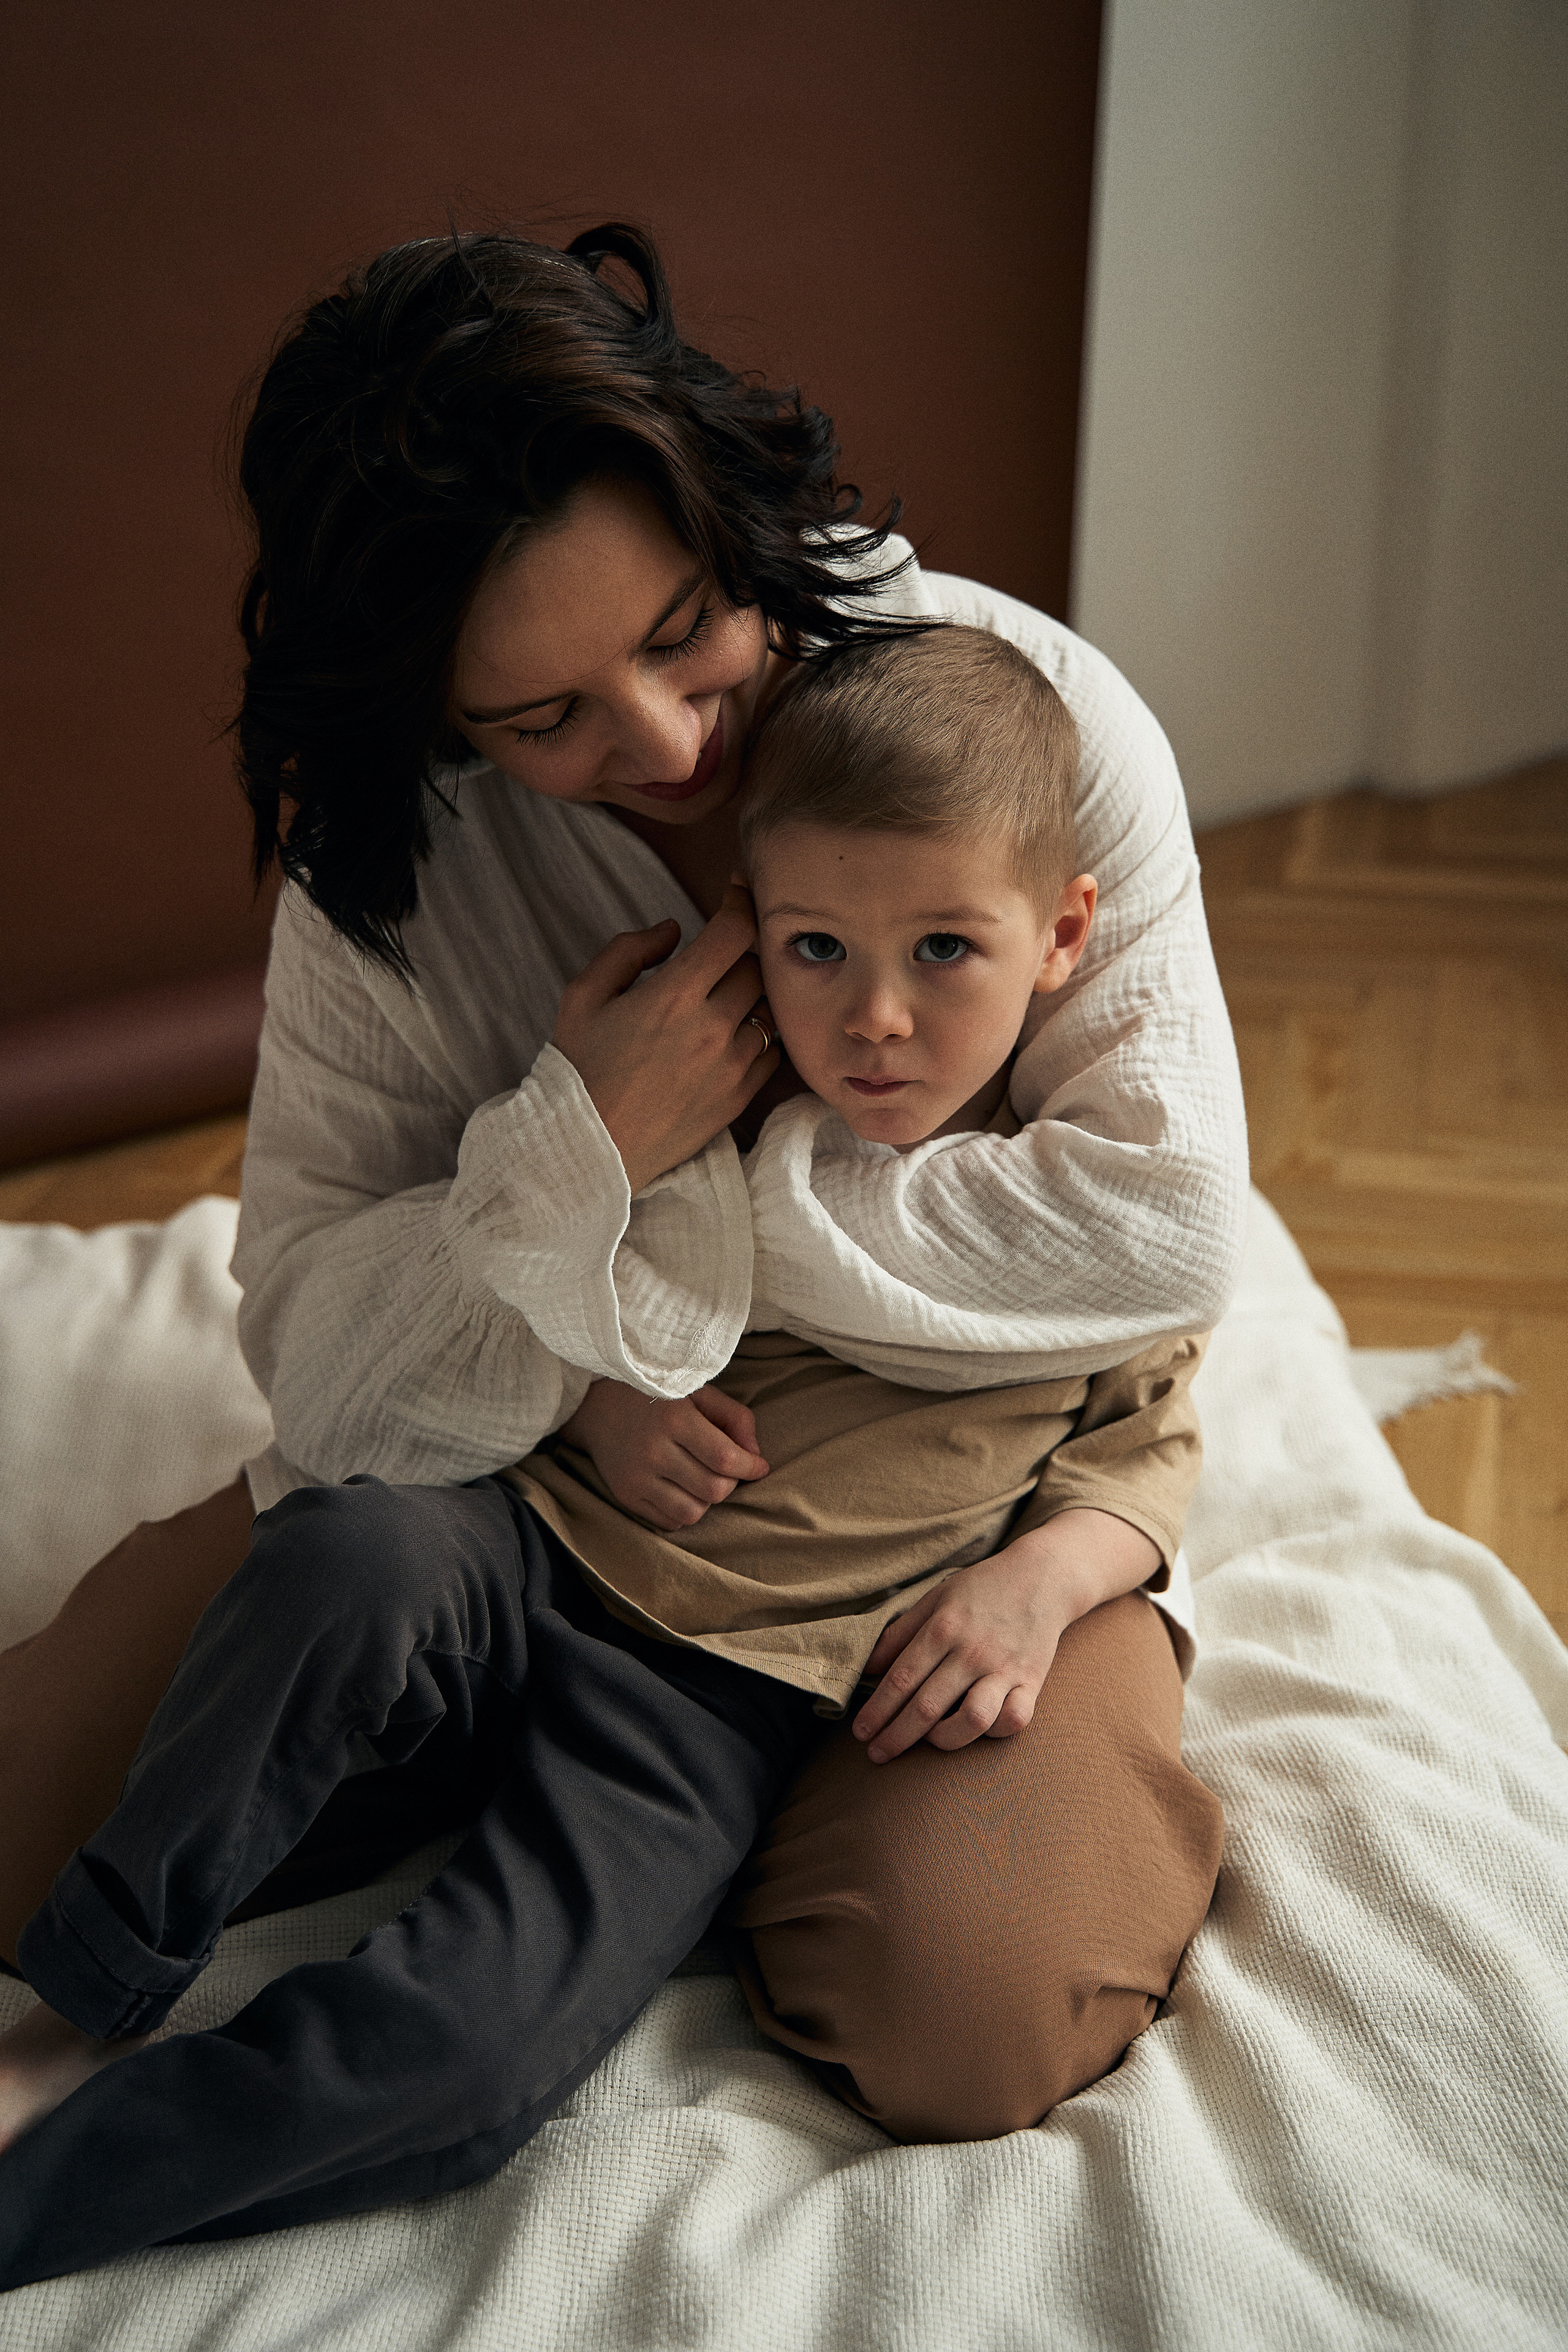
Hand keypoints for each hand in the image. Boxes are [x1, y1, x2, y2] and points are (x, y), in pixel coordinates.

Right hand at [552, 885, 778, 1193]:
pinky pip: (771, 1052)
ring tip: (726, 995)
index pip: (734, 930)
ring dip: (753, 994)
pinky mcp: (740, 1097)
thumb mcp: (583, 996)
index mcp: (674, 994)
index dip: (741, 900)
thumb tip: (673, 930)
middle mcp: (713, 1027)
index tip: (738, 890)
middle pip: (756, 966)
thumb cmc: (579, 1069)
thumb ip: (628, 950)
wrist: (589, 1149)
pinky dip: (759, 1035)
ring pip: (768, 1008)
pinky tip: (734, 1034)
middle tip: (723, 950)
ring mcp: (732, 1065)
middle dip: (741, 950)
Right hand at [558, 1378, 769, 1531]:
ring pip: (693, 1512)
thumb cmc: (658, 1397)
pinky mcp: (625, 1495)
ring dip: (708, 1501)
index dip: (751, 1467)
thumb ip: (735, 1418)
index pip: (725, 1458)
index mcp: (673, 1419)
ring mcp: (636, 1477)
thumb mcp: (698, 1392)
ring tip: (703, 1479)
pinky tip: (682, 1489)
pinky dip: (685, 1511)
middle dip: (731, 1483)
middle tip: (728, 1470)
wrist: (596, 1406)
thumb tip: (756, 1457)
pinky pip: (670, 1522)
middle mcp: (652, 1450)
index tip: (759, 1466)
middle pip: (713, 1489)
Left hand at [852, 1508, 1160, 1762]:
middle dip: (896, 1737)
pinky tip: (976, 1728)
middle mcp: (973, 1650)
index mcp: (943, 1627)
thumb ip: (900, 1633)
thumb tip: (867, 1668)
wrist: (1044, 1576)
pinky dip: (993, 1732)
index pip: (901, 1679)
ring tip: (929, 1739)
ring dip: (944, 1739)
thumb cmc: (982, 1587)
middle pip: (927, 1706)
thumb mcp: (935, 1598)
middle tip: (875, 1754)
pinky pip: (1013, 1720)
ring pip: (973, 1719)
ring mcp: (1005, 1668)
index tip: (859, 1733)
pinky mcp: (1032, 1681)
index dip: (876, 1711)